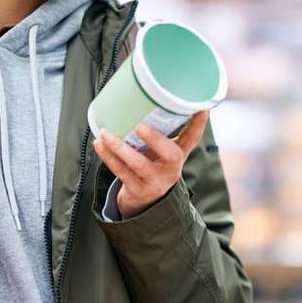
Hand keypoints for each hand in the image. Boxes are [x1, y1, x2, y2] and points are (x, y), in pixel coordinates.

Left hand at [93, 111, 208, 218]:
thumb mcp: (160, 153)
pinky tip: (99, 144)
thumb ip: (159, 132)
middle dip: (156, 139)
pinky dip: (108, 157)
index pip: (192, 139)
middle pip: (171, 155)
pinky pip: (121, 172)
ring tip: (106, 133)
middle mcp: (171, 169)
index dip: (198, 124)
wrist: (143, 203)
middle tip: (140, 126)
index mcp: (177, 156)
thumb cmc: (151, 168)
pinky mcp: (138, 191)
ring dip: (120, 147)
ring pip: (138, 164)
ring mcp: (155, 182)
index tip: (201, 108)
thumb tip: (145, 98)